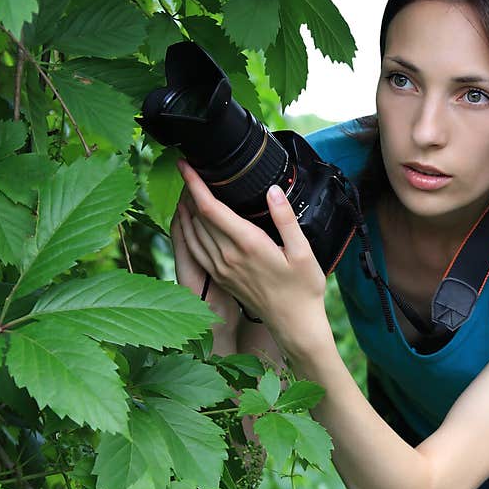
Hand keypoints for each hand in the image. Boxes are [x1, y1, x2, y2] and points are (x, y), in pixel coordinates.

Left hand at [175, 159, 330, 355]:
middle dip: (188, 190)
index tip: (185, 164)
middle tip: (188, 168)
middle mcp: (228, 256)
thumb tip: (273, 190)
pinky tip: (189, 221)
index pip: (210, 207)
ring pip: (192, 232)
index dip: (194, 183)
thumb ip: (286, 218)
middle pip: (196, 216)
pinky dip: (187, 230)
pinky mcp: (220, 277)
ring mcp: (221, 268)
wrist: (294, 324)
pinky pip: (195, 249)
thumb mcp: (303, 251)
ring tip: (186, 188)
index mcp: (247, 244)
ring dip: (185, 209)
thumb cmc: (303, 289)